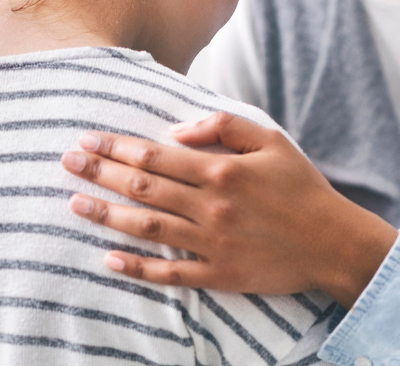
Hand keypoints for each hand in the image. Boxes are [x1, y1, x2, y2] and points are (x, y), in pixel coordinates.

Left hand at [61, 112, 396, 307]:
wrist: (332, 241)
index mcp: (222, 170)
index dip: (117, 147)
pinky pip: (168, 273)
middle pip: (143, 189)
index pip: (156, 157)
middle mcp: (210, 207)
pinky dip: (136, 267)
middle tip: (68, 163)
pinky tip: (108, 258)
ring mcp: (211, 243)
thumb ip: (225, 126)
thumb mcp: (272, 140)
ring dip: (106, 215)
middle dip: (100, 174)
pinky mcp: (218, 274)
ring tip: (74, 205)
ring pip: (147, 228)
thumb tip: (178, 131)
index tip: (88, 139)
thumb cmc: (302, 186)